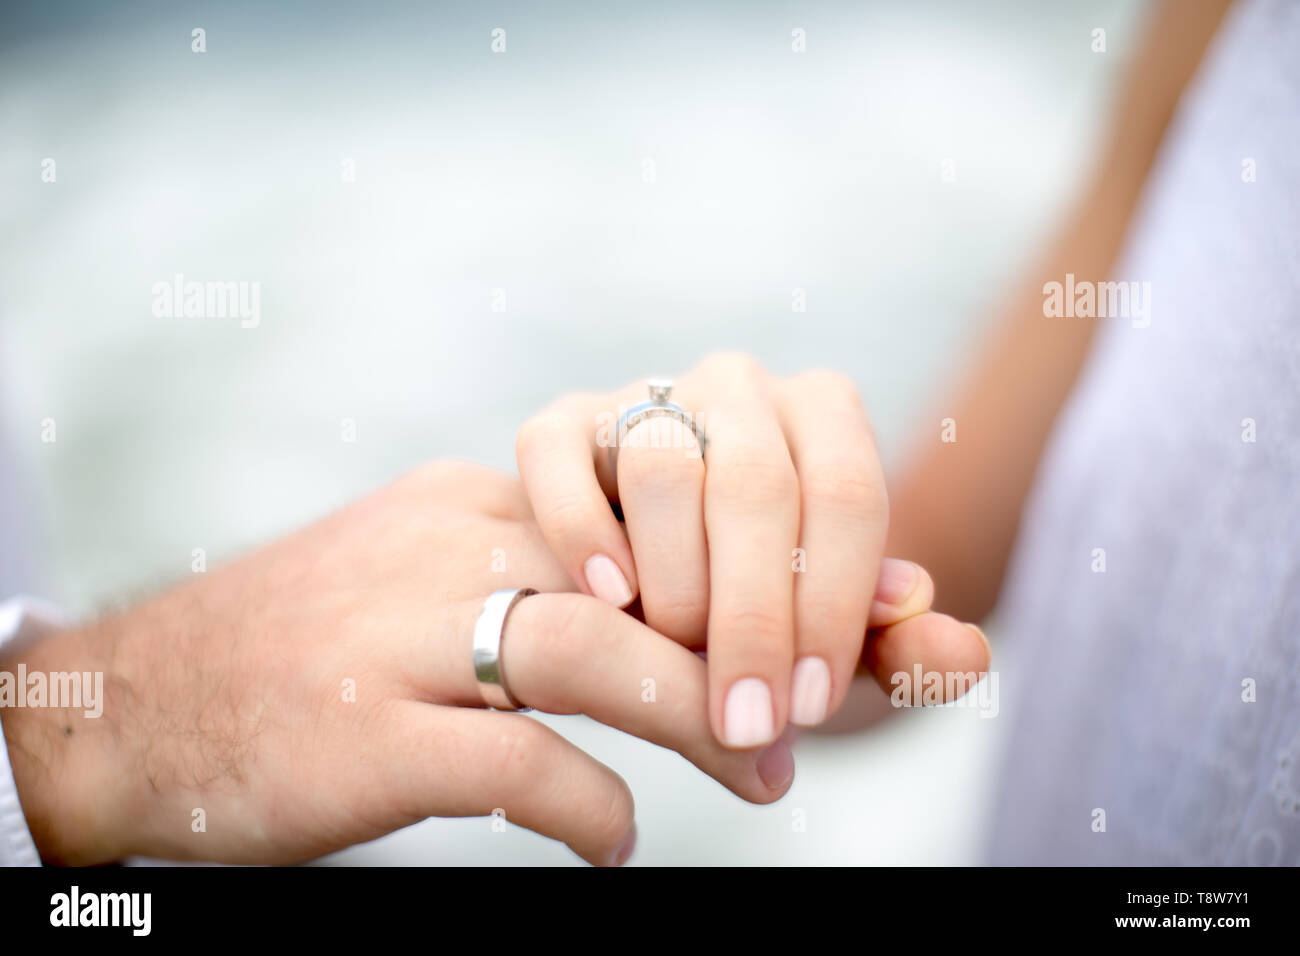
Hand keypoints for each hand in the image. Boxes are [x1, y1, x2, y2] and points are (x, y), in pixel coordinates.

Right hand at [0, 462, 794, 866]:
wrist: (135, 704)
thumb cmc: (306, 646)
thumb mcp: (422, 570)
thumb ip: (531, 568)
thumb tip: (653, 600)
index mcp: (474, 503)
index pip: (644, 509)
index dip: (751, 557)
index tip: (839, 603)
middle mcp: (448, 549)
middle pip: (639, 572)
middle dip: (752, 634)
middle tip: (825, 705)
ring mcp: (405, 637)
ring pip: (592, 652)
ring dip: (697, 717)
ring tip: (770, 776)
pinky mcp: (368, 734)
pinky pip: (513, 761)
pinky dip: (588, 804)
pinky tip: (619, 839)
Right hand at [516, 353, 989, 747]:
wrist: (655, 568)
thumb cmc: (761, 604)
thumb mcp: (831, 631)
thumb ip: (897, 644)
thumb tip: (967, 657)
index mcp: (825, 416)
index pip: (849, 493)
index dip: (836, 606)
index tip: (811, 708)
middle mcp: (741, 388)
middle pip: (757, 484)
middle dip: (754, 615)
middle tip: (746, 717)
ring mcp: (648, 395)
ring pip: (663, 466)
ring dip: (674, 578)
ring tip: (677, 657)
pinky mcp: (563, 422)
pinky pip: (560, 452)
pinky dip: (580, 524)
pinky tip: (607, 596)